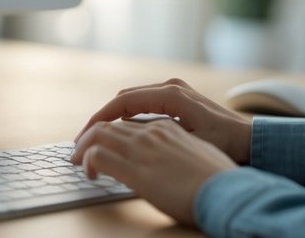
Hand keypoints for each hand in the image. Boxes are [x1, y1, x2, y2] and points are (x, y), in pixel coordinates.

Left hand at [72, 118, 235, 226]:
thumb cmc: (220, 177)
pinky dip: (86, 160)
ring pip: (100, 134)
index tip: (101, 135)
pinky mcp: (136, 169)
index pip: (130, 115)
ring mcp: (144, 147)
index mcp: (170, 125)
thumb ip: (179, 147)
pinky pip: (98, 156)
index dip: (112, 124)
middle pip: (110, 122)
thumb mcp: (200, 152)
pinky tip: (86, 170)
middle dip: (91, 132)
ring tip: (76, 157)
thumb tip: (171, 157)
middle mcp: (154, 130)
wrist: (228, 190)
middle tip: (79, 146)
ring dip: (84, 145)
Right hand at [75, 78, 250, 164]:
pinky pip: (143, 104)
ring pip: (132, 101)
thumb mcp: (189, 139)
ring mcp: (173, 91)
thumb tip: (123, 133)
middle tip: (83, 138)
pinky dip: (127, 117)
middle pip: (124, 98)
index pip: (124, 101)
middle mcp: (170, 87)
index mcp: (171, 94)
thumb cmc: (226, 143)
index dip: (101, 117)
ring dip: (113, 117)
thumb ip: (157, 133)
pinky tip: (119, 133)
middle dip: (102, 117)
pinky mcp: (176, 99)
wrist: (252, 140)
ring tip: (96, 136)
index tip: (85, 134)